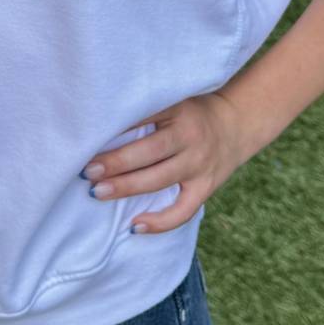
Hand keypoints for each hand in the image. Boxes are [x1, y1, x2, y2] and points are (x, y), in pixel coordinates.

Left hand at [81, 91, 249, 234]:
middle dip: (116, 162)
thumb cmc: (190, 112)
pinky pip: (184, 210)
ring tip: (98, 193)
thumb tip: (96, 122)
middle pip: (150, 152)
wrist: (236, 124)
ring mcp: (199, 164)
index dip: (115, 128)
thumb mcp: (172, 98)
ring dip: (127, 187)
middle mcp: (190, 136)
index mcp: (178, 110)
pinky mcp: (206, 187)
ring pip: (161, 179)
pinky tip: (135, 226)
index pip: (143, 117)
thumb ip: (144, 109)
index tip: (87, 138)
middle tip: (87, 171)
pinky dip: (161, 222)